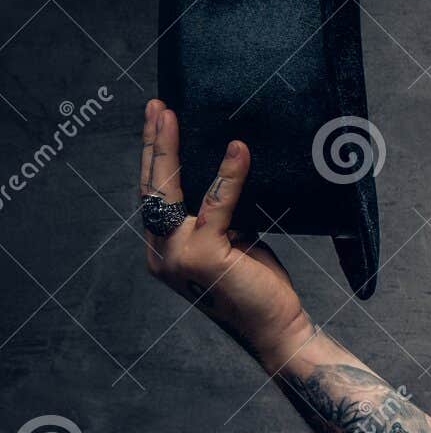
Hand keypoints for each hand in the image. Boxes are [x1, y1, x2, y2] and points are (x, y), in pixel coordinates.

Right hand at [139, 98, 311, 367]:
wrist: (277, 326)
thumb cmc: (257, 285)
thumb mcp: (232, 242)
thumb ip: (219, 216)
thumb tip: (224, 176)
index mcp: (166, 249)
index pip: (154, 196)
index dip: (155, 158)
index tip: (158, 120)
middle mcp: (162, 253)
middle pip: (151, 188)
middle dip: (153, 143)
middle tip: (156, 106)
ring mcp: (177, 256)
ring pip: (168, 191)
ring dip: (170, 149)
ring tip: (172, 115)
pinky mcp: (204, 256)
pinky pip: (217, 205)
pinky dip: (228, 175)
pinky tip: (238, 151)